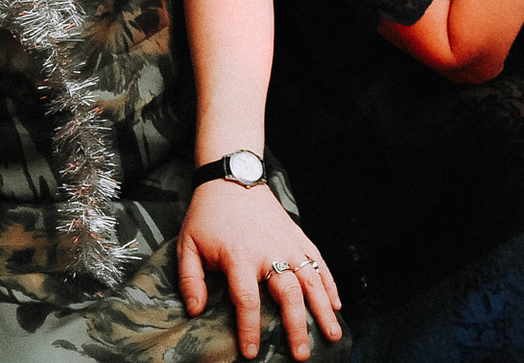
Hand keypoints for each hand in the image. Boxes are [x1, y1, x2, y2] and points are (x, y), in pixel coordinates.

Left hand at [178, 181, 343, 360]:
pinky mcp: (299, 236)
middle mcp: (269, 252)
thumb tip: (196, 311)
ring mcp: (288, 243)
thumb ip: (190, 279)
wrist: (233, 178)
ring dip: (322, 310)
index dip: (250, 328)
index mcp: (240, 257)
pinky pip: (318, 262)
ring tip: (332, 334)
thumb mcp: (188, 245)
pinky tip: (335, 304)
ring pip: (311, 280)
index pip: (248, 300)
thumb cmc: (208, 215)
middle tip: (301, 355)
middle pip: (288, 294)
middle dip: (296, 327)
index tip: (252, 352)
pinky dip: (329, 284)